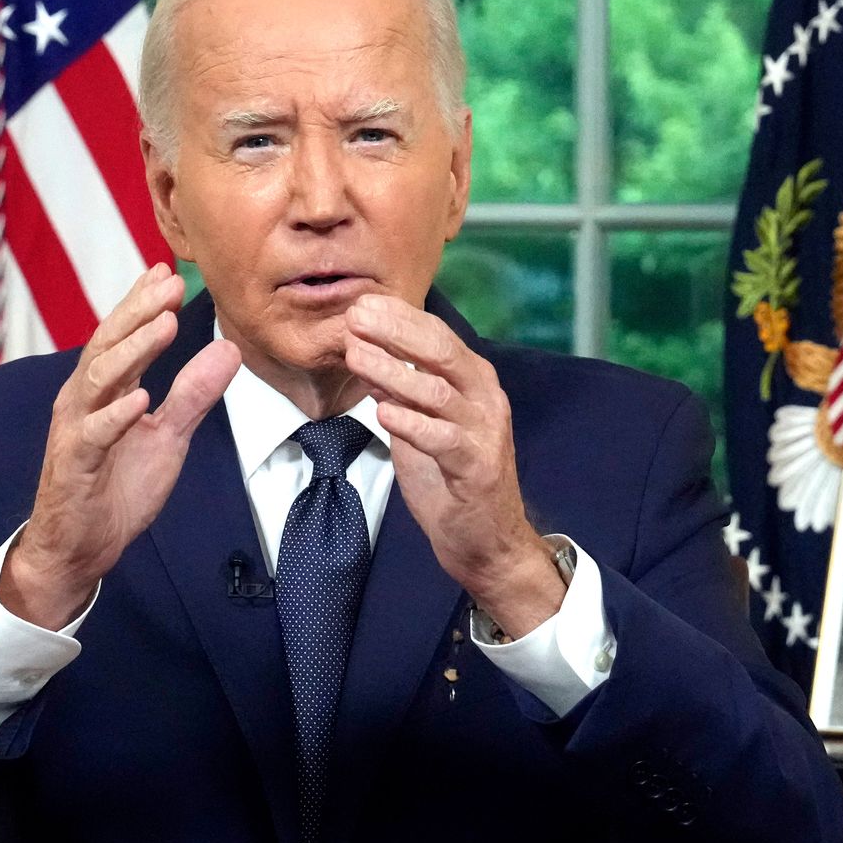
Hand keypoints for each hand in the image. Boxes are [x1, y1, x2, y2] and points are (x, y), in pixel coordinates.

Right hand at [1, 264, 240, 629]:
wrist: (81, 546)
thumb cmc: (118, 486)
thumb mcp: (169, 437)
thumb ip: (195, 394)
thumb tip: (228, 350)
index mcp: (104, 388)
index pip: (123, 335)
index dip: (143, 303)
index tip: (169, 271)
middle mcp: (83, 399)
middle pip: (107, 344)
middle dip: (139, 312)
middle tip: (169, 284)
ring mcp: (75, 430)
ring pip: (97, 379)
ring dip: (131, 351)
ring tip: (164, 327)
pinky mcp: (73, 465)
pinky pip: (92, 435)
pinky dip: (115, 415)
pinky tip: (139, 398)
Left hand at [342, 294, 562, 637]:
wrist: (486, 539)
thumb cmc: (452, 478)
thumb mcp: (421, 424)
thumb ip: (401, 390)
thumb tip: (366, 353)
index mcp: (473, 381)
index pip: (437, 335)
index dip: (399, 317)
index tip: (360, 303)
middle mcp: (485, 398)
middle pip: (441, 351)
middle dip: (396, 331)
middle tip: (356, 318)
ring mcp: (484, 432)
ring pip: (437, 391)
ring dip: (393, 372)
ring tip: (355, 356)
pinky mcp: (477, 467)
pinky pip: (442, 439)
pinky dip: (411, 424)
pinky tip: (382, 411)